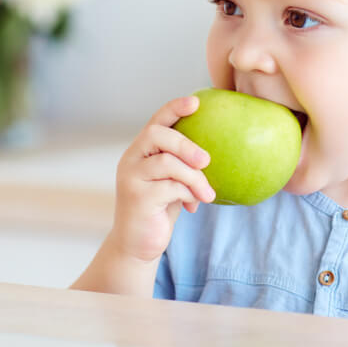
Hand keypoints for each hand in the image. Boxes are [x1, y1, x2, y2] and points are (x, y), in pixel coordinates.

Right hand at [110, 95, 215, 262]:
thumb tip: (217, 152)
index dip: (174, 108)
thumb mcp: (173, 182)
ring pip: (167, 162)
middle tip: (206, 161)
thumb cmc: (160, 209)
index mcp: (141, 151)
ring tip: (207, 194)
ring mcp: (131, 177)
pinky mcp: (136, 197)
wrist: (138, 245)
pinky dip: (187, 194)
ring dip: (194, 177)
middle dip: (186, 144)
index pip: (156, 121)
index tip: (196, 101)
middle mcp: (131, 159)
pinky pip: (170, 187)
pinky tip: (192, 206)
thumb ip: (184, 165)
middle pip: (157, 135)